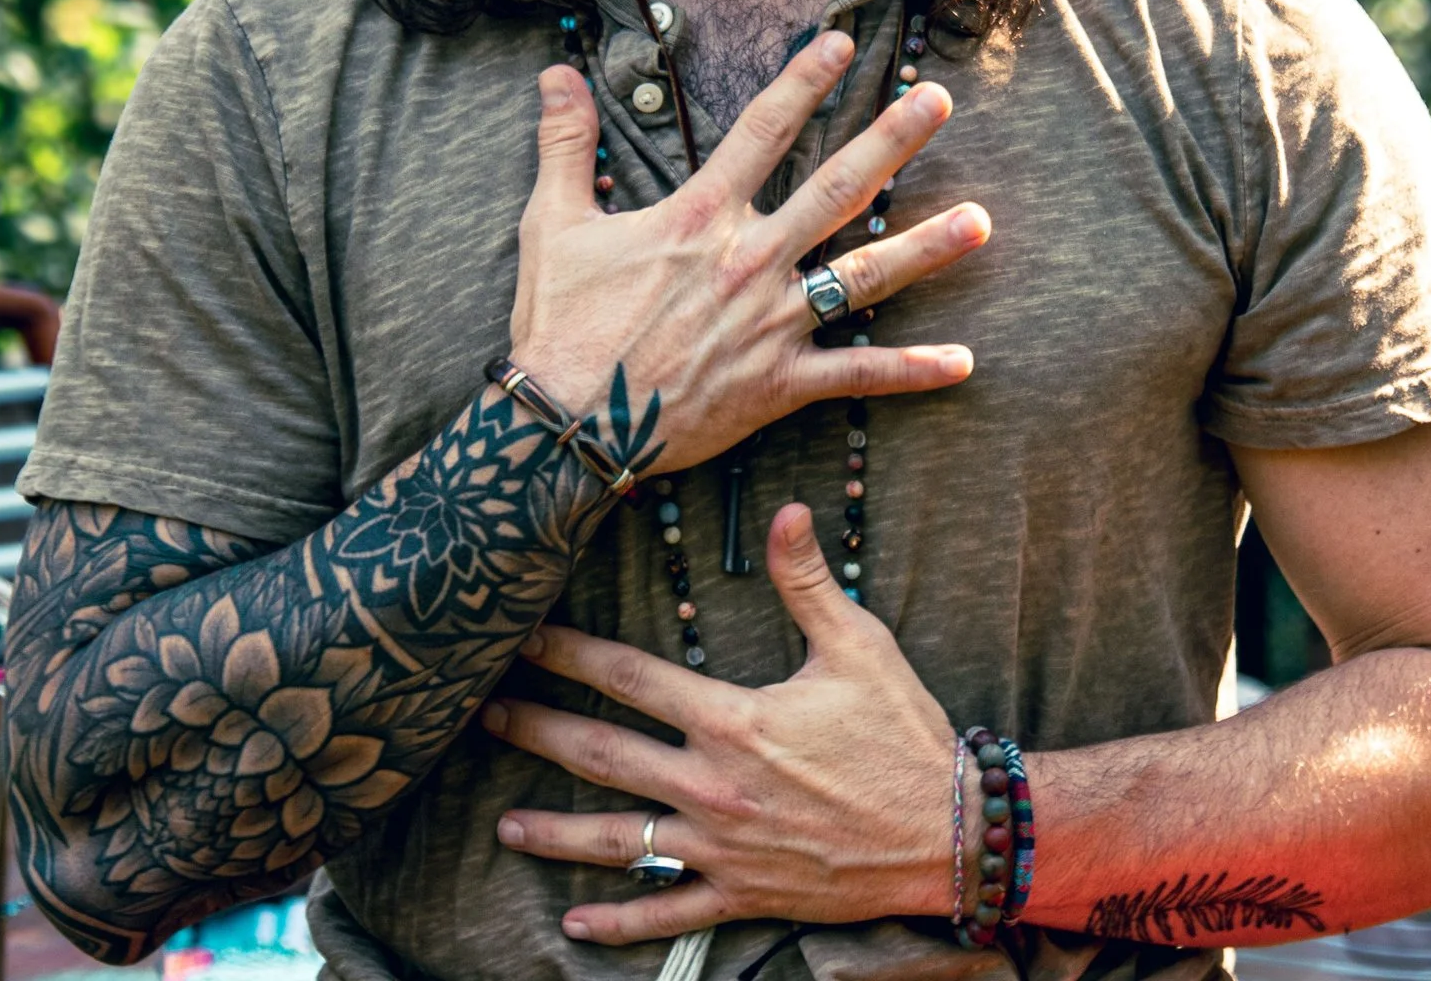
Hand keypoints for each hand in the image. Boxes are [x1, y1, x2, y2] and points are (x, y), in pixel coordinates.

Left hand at [486, 504, 958, 943]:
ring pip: (619, 840)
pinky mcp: (743, 894)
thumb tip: (786, 511)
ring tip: (504, 824)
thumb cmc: (901, 735)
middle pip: (603, 756)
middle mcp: (714, 785)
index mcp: (733, 719)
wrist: (947, 832)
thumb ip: (808, 582)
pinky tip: (574, 920)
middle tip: (483, 718)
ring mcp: (723, 847)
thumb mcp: (859, 646)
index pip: (630, 679)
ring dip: (555, 833)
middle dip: (537, 732)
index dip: (570, 655)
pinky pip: (668, 912)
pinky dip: (619, 919)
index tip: (523, 639)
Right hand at [509, 30, 988, 475]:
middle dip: (892, 140)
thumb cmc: (559, 324)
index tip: (841, 43)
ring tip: (981, 220)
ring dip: (925, 247)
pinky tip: (964, 363)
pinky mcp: (779, 385)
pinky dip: (911, 371)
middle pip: (835, 187)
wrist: (565, 425)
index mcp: (699, 217)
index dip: (802, 82)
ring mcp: (770, 323)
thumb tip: (555, 73)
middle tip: (939, 99)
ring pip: (863, 276)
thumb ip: (564, 144)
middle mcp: (749, 260)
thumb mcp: (554, 223)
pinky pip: (857, 376)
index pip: (761, 131)